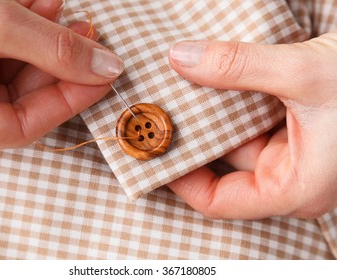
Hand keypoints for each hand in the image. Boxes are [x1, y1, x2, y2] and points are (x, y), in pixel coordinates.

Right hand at [0, 0, 122, 148]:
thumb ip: (52, 48)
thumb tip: (108, 67)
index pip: (27, 124)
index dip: (71, 100)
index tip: (104, 77)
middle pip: (27, 93)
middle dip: (63, 62)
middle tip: (91, 37)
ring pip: (17, 65)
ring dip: (46, 37)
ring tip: (67, 11)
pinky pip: (2, 43)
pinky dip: (26, 23)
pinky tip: (43, 2)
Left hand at [167, 31, 336, 218]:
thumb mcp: (307, 75)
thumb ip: (240, 67)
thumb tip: (182, 58)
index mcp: (294, 187)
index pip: (217, 200)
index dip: (180, 179)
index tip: (153, 151)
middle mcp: (289, 172)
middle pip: (220, 163)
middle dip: (191, 136)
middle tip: (157, 110)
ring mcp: (292, 147)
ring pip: (234, 134)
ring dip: (208, 110)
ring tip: (176, 86)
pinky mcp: (294, 123)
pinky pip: (249, 115)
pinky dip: (229, 98)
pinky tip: (209, 77)